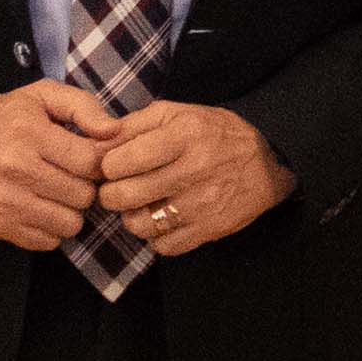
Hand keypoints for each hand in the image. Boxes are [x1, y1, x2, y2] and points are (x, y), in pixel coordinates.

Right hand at [0, 82, 114, 249]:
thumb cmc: (5, 120)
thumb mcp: (41, 96)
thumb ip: (83, 106)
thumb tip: (114, 131)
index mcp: (29, 133)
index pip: (90, 162)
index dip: (97, 162)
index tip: (88, 159)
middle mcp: (17, 168)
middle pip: (83, 196)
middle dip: (84, 186)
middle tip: (70, 176)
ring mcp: (7, 201)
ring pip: (70, 223)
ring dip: (69, 211)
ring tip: (57, 193)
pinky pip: (48, 242)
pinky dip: (50, 229)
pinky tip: (40, 208)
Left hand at [89, 99, 285, 255]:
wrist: (268, 160)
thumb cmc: (213, 133)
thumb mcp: (175, 114)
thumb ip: (132, 125)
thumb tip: (93, 143)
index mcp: (182, 134)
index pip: (120, 161)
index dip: (107, 166)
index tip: (114, 166)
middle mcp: (194, 169)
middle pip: (124, 196)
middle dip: (111, 194)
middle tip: (117, 190)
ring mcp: (203, 203)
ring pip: (140, 225)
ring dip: (132, 218)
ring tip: (141, 206)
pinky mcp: (210, 229)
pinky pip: (163, 246)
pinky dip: (156, 238)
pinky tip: (163, 221)